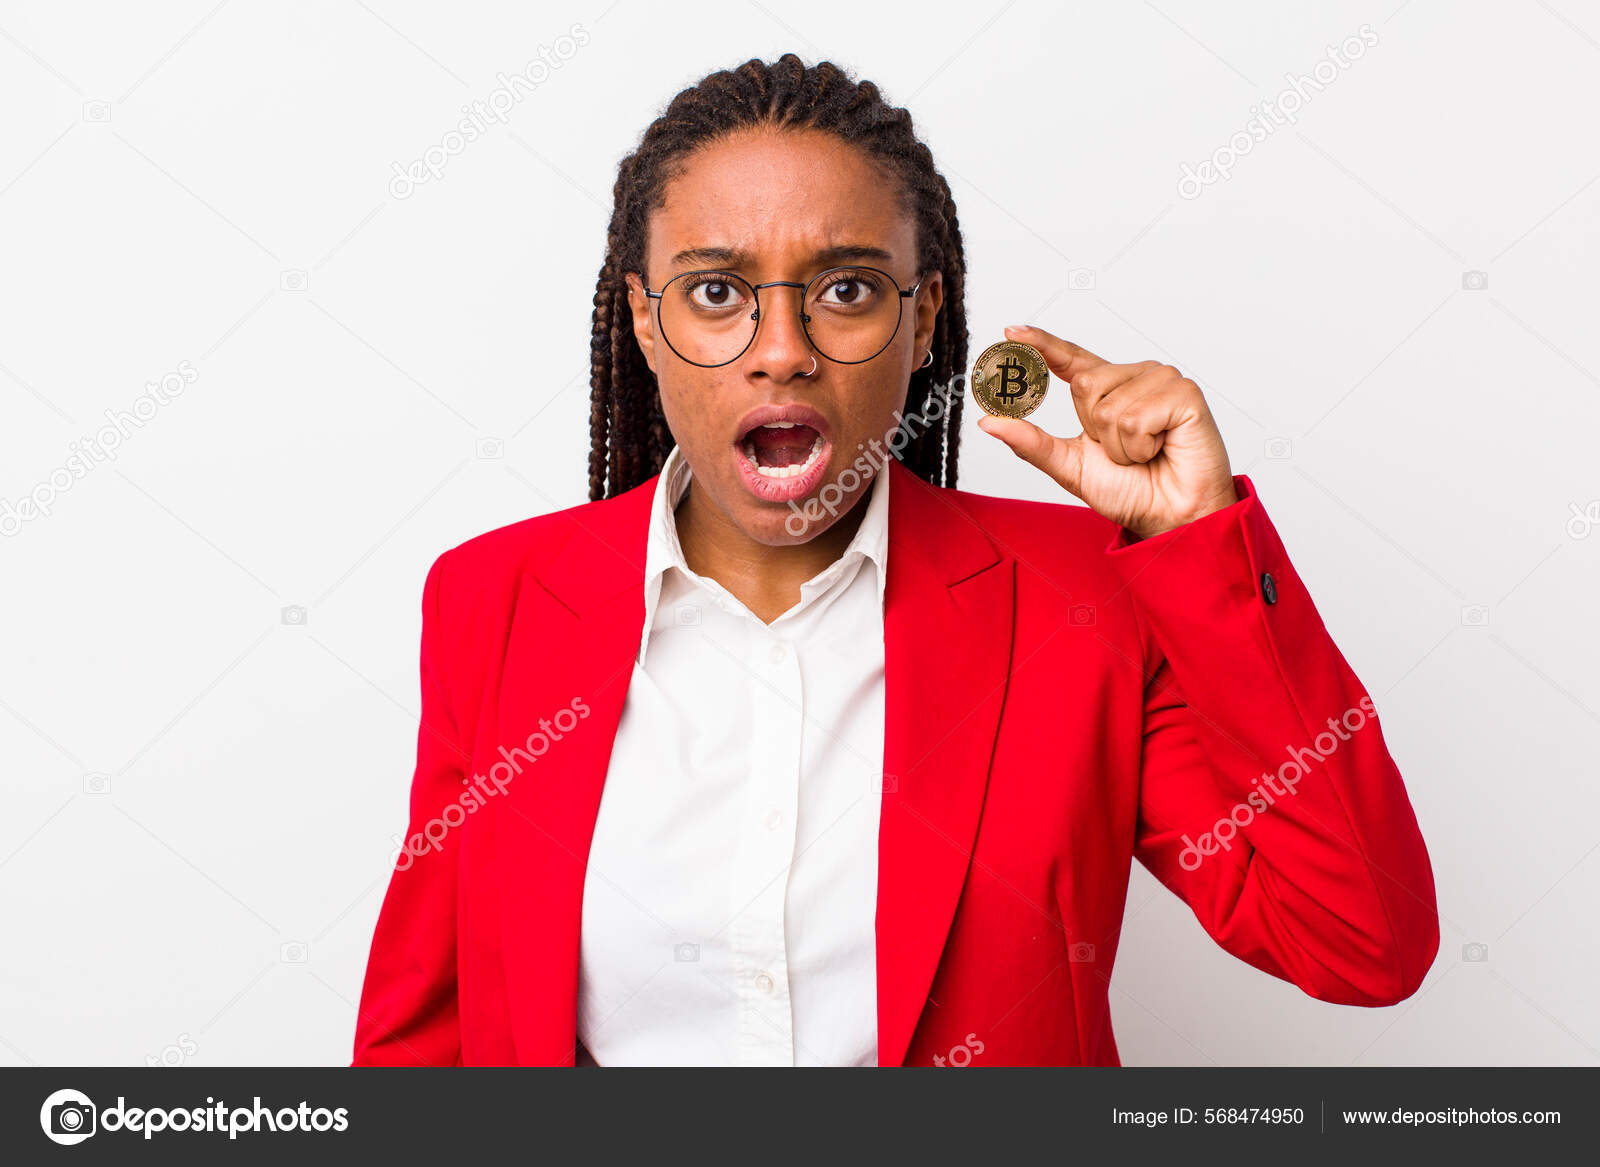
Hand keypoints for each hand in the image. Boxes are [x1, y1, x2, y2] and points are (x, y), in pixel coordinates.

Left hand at [976, 325, 1238, 538]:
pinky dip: (1141, 446)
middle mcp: (1134, 377)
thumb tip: (988, 422)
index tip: (1012, 332)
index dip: (1043, 344)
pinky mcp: (1185, 393)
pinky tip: (1162, 448)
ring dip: (1121, 445)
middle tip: (1124, 451)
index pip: (1071, 359)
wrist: (1170, 516)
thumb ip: (1031, 442)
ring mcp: (1161, 381)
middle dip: (1095, 430)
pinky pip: (1138, 417)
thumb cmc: (1130, 491)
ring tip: (1145, 453)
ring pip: (1110, 406)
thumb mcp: (1069, 466)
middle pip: (1084, 384)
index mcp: (1108, 390)